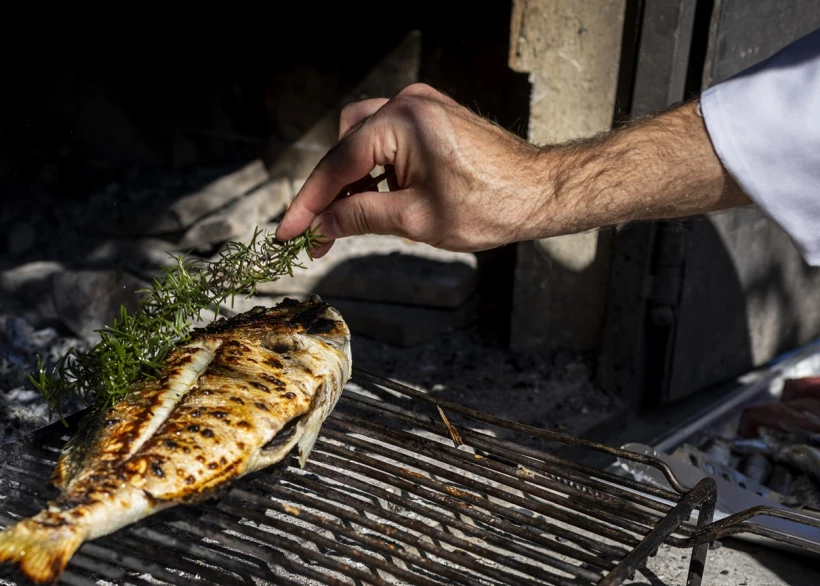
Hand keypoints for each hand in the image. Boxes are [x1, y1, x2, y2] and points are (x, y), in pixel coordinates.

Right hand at [276, 84, 750, 257]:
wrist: (541, 192)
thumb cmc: (489, 205)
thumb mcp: (413, 220)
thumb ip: (358, 218)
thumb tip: (319, 225)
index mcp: (400, 122)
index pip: (338, 166)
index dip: (308, 203)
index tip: (287, 232)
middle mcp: (406, 104)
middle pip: (344, 150)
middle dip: (328, 196)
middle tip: (314, 238)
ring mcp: (419, 107)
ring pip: (360, 144)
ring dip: (349, 184)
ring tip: (345, 226)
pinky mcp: (429, 118)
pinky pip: (384, 142)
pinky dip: (373, 173)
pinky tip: (371, 205)